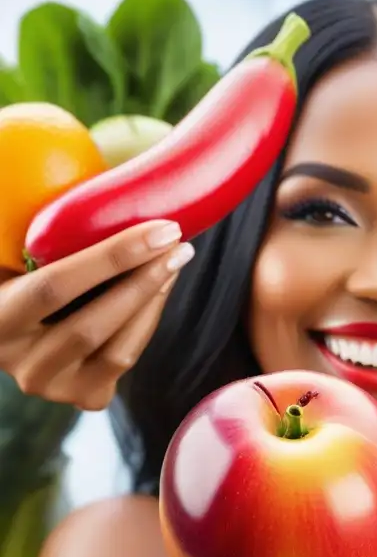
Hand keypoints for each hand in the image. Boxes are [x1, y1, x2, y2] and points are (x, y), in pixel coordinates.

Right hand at [0, 220, 192, 410]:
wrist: (19, 328)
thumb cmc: (22, 268)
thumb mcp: (16, 250)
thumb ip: (38, 232)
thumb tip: (72, 159)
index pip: (55, 288)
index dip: (113, 258)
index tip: (161, 229)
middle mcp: (19, 364)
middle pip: (92, 325)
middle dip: (144, 280)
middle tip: (179, 242)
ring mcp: (53, 387)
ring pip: (119, 350)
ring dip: (153, 299)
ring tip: (174, 258)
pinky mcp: (85, 396)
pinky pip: (127, 358)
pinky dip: (148, 320)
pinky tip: (159, 286)